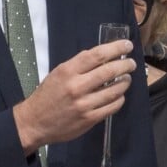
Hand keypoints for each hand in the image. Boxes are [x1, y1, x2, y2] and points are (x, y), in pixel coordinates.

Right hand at [13, 39, 134, 153]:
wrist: (35, 121)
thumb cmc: (46, 94)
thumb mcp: (57, 74)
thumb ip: (77, 67)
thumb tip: (100, 59)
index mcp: (67, 70)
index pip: (95, 55)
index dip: (114, 48)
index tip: (126, 45)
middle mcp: (76, 86)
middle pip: (108, 71)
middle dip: (124, 65)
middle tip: (131, 63)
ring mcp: (84, 104)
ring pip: (114, 90)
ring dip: (124, 83)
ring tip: (127, 78)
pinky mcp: (90, 119)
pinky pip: (112, 107)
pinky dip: (119, 99)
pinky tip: (119, 95)